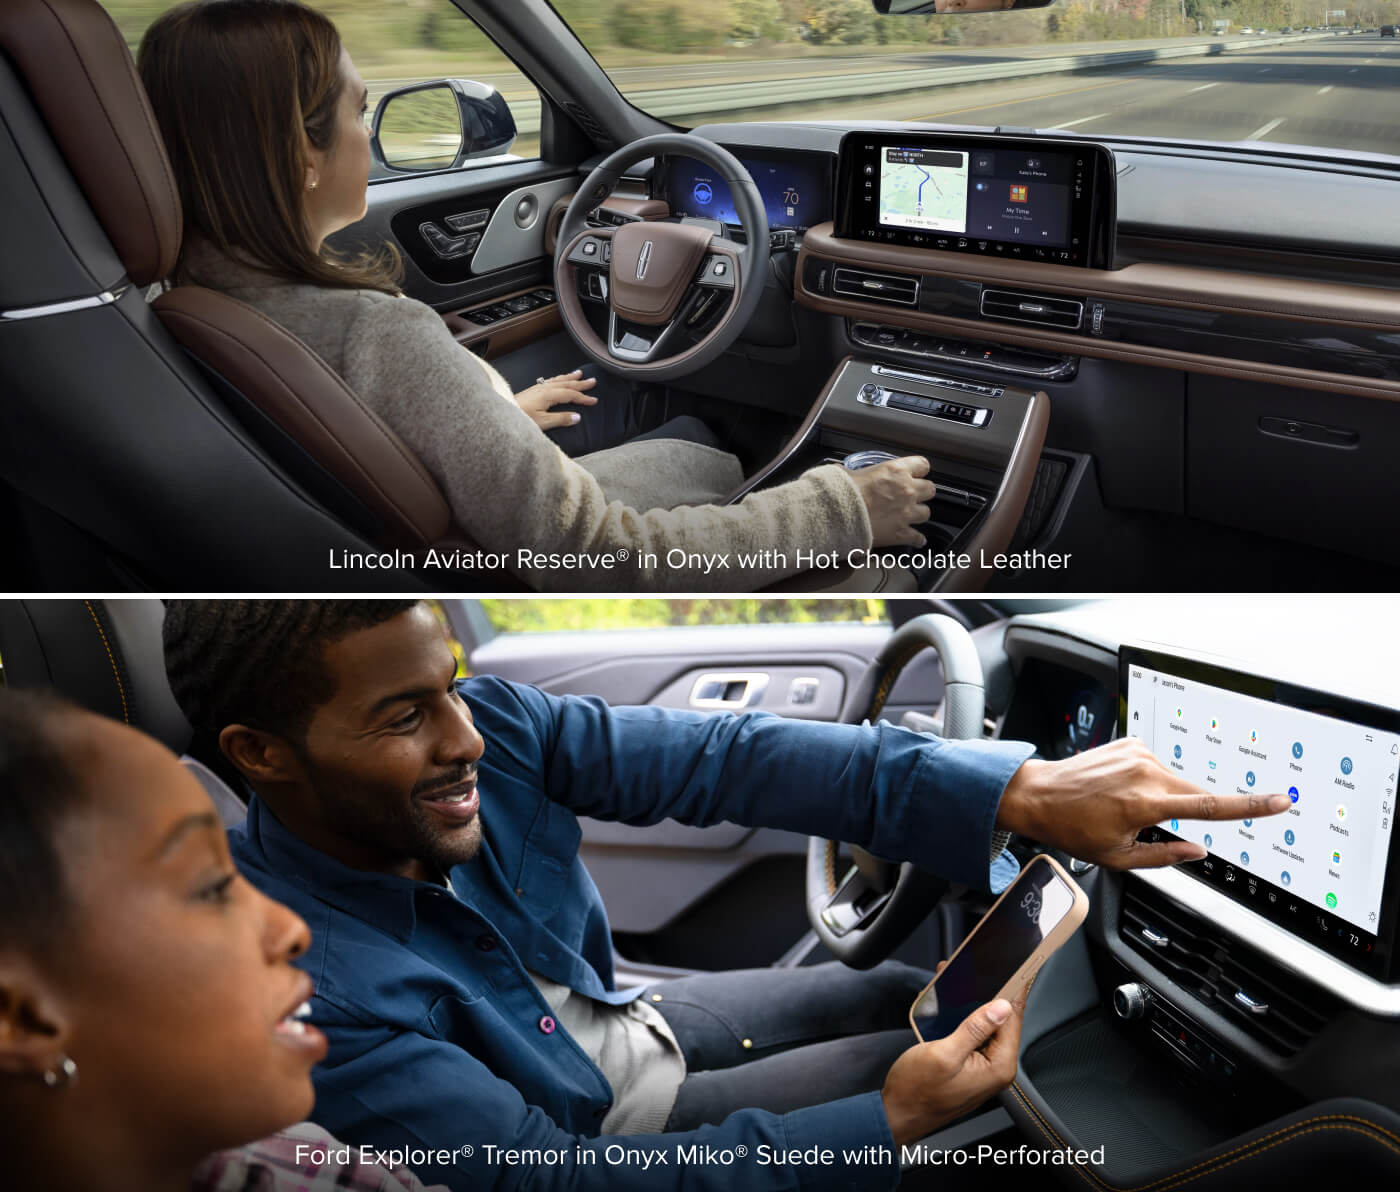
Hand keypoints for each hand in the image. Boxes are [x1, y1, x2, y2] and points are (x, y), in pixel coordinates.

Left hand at [514, 370, 597, 430]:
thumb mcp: (542, 422)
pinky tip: (559, 379)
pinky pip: (550, 380)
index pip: (570, 394)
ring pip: (558, 380)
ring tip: (579, 373)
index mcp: (548, 395)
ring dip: (570, 377)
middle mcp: (543, 388)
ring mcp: (537, 388)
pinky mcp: (532, 390)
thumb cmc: (519, 418)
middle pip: (566, 383)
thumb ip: (560, 419)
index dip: (583, 397)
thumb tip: (577, 417)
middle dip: (580, 383)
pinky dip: (559, 378)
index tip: (594, 400)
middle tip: (593, 381)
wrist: (501, 414)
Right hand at [846, 457, 936, 546]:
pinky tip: (915, 539)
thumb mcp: (850, 472)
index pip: (922, 465)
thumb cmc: (842, 492)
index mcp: (896, 471)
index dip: (918, 470)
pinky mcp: (901, 533)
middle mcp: (907, 490)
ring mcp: (906, 513)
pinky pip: (917, 537)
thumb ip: (859, 472)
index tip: (915, 473)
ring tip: (909, 516)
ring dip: (918, 514)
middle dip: (922, 492)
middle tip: (911, 495)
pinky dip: (917, 539)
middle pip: (930, 489)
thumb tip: (850, 474)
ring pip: (926, 513)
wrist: (838, 515)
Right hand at [881, 978, 1024, 1145]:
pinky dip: (965, 1018)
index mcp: (998, 1067)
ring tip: (958, 982)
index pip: (1013, 1019)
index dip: (1012, 991)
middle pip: (1002, 1022)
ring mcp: (983, 1069)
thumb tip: (1001, 1007)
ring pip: (987, 1027)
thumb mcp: (944, 1054)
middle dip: (989, 994)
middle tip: (977, 969)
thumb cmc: (916, 1090)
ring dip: (974, 1004)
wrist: (897, 1114)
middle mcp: (996, 1068)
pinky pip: (975, 1036)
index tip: (1015, 967)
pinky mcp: (970, 1067)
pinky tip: (951, 1006)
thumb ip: (974, 1029)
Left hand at [996, 737, 1292, 868]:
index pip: (1211, 806)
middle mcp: (1146, 771)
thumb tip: (1197, 851)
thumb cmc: (1072, 828)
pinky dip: (1147, 781)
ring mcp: (1138, 753)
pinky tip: (1119, 789)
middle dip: (1185, 812)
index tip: (1279, 801)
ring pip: (1174, 781)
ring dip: (1162, 796)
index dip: (1249, 806)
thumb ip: (1164, 856)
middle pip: (1193, 794)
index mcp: (1146, 802)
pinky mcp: (1131, 743)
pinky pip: (1155, 767)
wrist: (1038, 794)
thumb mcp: (1118, 857)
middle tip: (1146, 824)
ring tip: (1122, 806)